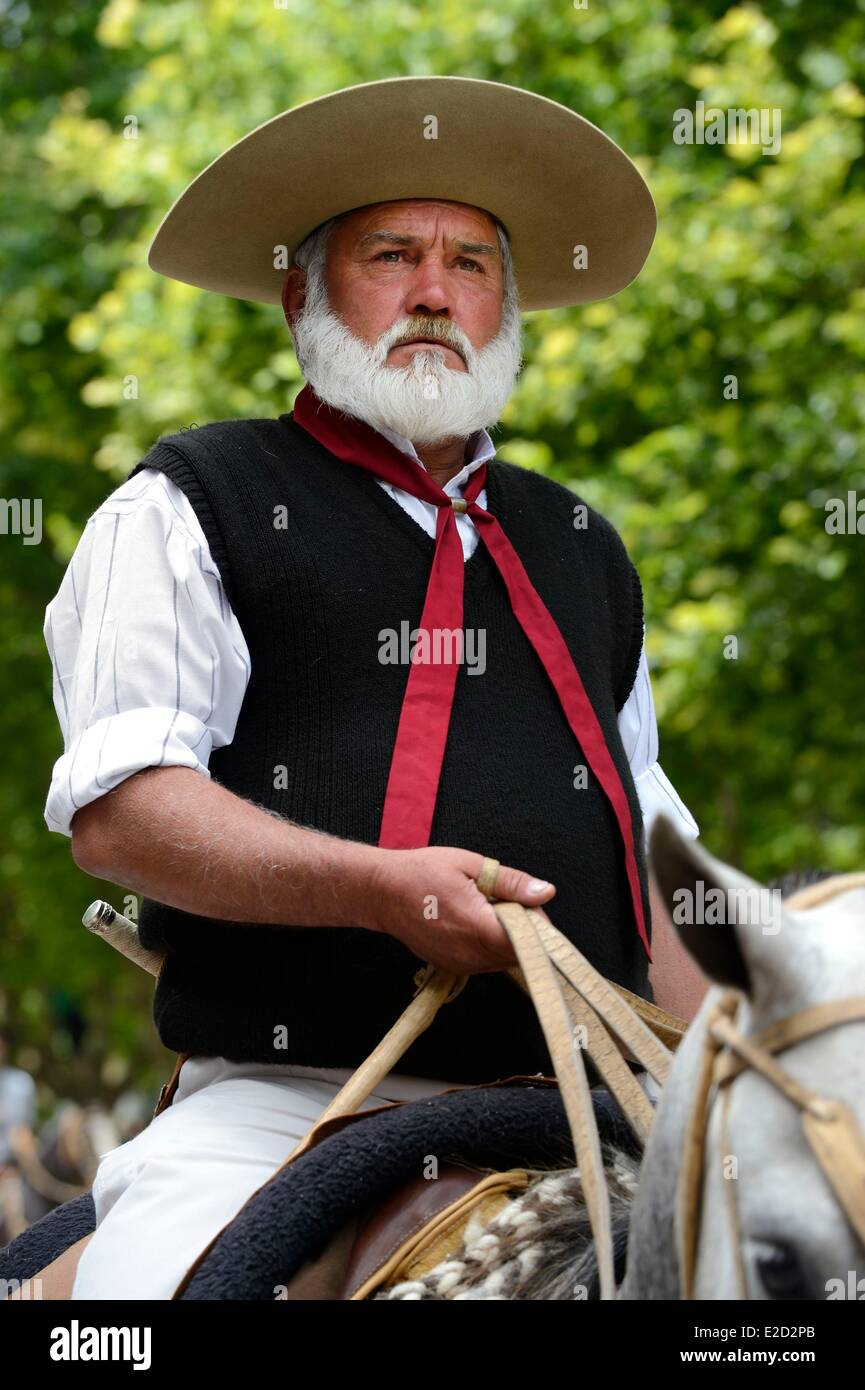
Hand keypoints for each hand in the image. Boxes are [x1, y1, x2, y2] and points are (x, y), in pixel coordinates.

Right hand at [362, 847, 556, 974]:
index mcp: (476, 926)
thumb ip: (511, 883)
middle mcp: (469, 954)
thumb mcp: (470, 865)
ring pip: (505, 960)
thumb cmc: (421, 872)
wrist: (381, 892)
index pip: (527, 942)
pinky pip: (487, 963)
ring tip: (489, 908)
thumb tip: (545, 892)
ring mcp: (460, 965)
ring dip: (508, 939)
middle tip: (510, 899)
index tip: (532, 905)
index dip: (538, 926)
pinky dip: (492, 945)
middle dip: (526, 930)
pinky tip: (477, 922)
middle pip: (519, 954)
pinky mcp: (454, 968)